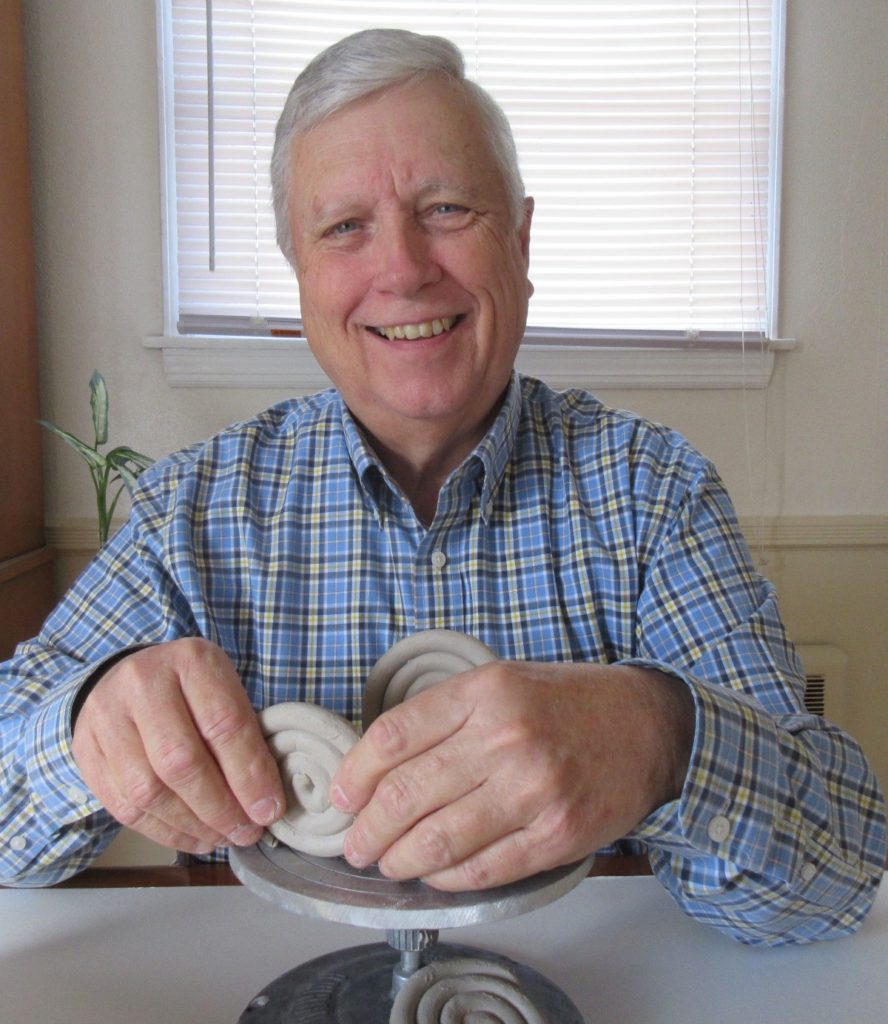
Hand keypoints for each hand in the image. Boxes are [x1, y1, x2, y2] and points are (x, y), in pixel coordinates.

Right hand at [71, 638, 283, 854]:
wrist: (131, 676)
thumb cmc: (192, 688)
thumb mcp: (226, 691)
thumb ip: (245, 736)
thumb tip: (265, 803)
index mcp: (191, 660)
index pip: (224, 724)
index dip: (249, 775)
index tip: (269, 810)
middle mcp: (142, 682)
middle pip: (181, 762)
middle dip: (220, 809)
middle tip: (247, 832)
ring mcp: (106, 715)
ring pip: (148, 791)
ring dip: (192, 826)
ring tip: (222, 837)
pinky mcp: (85, 748)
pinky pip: (123, 807)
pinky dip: (164, 832)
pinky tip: (192, 837)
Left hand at [332, 661, 693, 889]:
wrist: (645, 725)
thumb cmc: (567, 703)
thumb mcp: (502, 681)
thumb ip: (446, 715)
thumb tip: (379, 764)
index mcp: (484, 692)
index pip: (392, 736)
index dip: (353, 774)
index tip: (341, 796)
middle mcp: (505, 737)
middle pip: (404, 794)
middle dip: (366, 829)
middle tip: (355, 843)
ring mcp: (533, 789)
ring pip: (437, 840)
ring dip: (398, 859)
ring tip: (387, 862)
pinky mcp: (557, 834)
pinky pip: (483, 868)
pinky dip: (446, 879)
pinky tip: (433, 874)